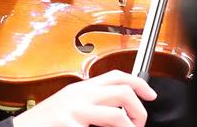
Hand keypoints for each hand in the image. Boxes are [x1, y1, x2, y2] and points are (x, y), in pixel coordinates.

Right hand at [12, 70, 156, 126]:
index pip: (117, 76)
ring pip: (116, 115)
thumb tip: (118, 108)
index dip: (139, 84)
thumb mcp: (70, 103)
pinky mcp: (70, 126)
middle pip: (123, 92)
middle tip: (138, 124)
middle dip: (139, 111)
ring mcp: (75, 111)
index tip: (150, 95)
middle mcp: (80, 95)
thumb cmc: (46, 121)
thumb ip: (91, 100)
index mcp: (82, 88)